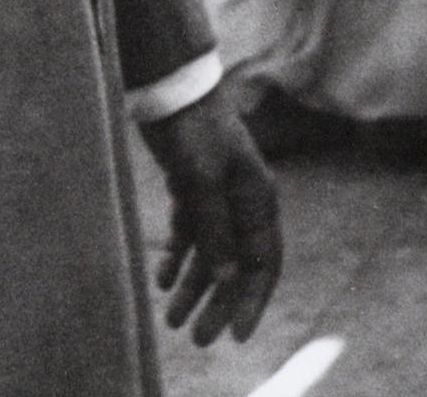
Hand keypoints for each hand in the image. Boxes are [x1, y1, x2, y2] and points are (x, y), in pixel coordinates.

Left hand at [141, 82, 282, 345]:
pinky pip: (190, 234)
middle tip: (198, 338)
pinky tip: (163, 281)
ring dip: (194, 287)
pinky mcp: (191, 188)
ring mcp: (217, 196)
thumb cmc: (193, 129)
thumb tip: (227, 278)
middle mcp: (242, 202)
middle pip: (235, 266)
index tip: (238, 336)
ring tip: (172, 320)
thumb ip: (215, 229)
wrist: (169, 86)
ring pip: (210, 254)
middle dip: (218, 304)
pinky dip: (178, 258)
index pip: (263, 263)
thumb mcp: (204, 181)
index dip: (253, 301)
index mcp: (258, 200)